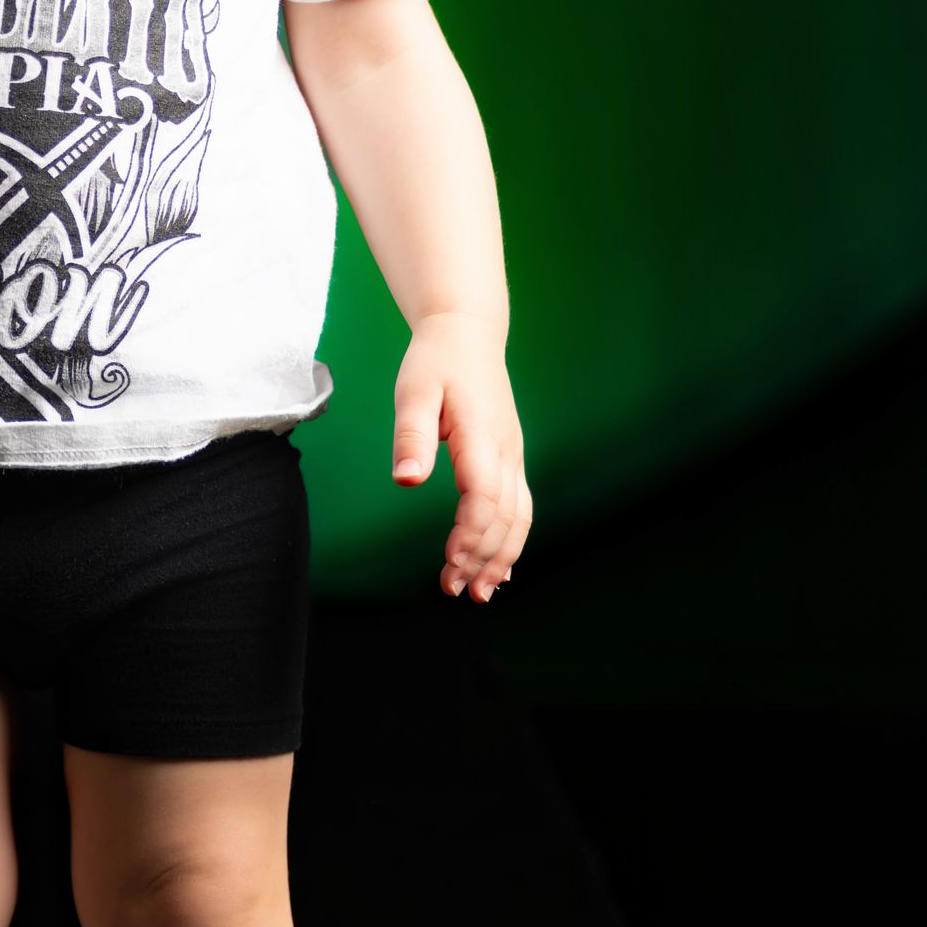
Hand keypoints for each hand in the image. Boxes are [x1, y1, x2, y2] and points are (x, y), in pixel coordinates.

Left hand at [391, 313, 531, 602]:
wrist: (467, 334)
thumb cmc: (436, 361)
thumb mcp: (414, 390)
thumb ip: (412, 435)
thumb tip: (406, 480)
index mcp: (481, 436)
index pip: (485, 496)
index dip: (471, 534)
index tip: (450, 561)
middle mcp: (505, 450)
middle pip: (506, 516)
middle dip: (484, 558)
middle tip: (456, 590)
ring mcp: (513, 455)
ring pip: (519, 516)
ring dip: (502, 556)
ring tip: (480, 592)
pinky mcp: (510, 458)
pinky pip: (520, 506)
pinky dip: (512, 540)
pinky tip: (499, 567)